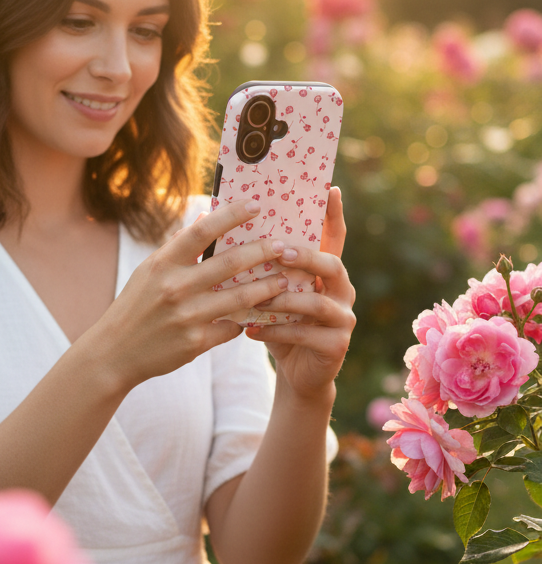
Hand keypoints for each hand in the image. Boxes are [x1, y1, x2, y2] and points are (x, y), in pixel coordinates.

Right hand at [90, 199, 291, 390]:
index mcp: (162, 264)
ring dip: (267, 288)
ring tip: (283, 281)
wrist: (114, 353)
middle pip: (230, 263)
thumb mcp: (149, 271)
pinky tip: (257, 316)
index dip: (231, 215)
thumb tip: (205, 218)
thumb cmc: (135, 307)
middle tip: (282, 245)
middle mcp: (175, 288)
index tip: (256, 205)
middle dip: (262, 251)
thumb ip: (178, 248)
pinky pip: (231, 328)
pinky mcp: (195, 343)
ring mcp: (186, 316)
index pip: (201, 231)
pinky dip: (244, 321)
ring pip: (240, 298)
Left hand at [244, 188, 355, 400]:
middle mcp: (343, 291)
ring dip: (284, 299)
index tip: (332, 190)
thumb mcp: (270, 292)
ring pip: (317, 302)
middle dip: (307, 257)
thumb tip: (219, 224)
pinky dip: (276, 331)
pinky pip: (305, 333)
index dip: (335, 215)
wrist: (297, 373)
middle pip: (332, 265)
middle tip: (281, 252)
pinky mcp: (337, 345)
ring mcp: (344, 318)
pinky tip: (251, 330)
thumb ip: (259, 265)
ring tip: (257, 299)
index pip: (335, 238)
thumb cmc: (280, 324)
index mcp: (328, 272)